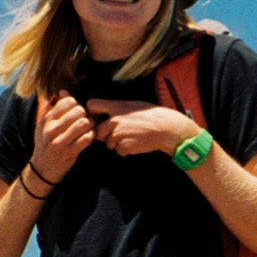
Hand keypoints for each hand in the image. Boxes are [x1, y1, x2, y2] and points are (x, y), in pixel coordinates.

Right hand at [33, 92, 95, 180]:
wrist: (43, 168)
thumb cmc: (46, 142)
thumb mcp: (45, 124)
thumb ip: (54, 107)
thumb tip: (64, 91)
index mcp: (46, 120)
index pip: (68, 101)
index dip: (76, 104)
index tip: (77, 111)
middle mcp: (51, 130)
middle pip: (78, 111)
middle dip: (85, 114)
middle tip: (85, 119)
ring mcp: (60, 142)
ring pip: (84, 123)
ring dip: (90, 124)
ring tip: (88, 127)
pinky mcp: (69, 153)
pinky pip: (87, 138)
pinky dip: (91, 135)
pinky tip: (87, 137)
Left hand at [84, 99, 199, 157]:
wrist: (165, 128)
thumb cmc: (150, 115)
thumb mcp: (132, 105)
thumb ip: (116, 109)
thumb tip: (104, 111)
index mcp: (116, 107)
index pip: (92, 105)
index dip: (91, 113)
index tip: (97, 119)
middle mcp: (114, 120)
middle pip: (98, 132)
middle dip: (105, 135)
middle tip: (119, 134)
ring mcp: (119, 134)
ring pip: (108, 143)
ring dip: (116, 143)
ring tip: (131, 136)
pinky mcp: (124, 146)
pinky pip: (119, 151)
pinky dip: (125, 150)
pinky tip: (136, 143)